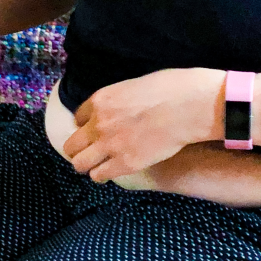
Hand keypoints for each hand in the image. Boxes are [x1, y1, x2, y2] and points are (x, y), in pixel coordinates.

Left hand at [62, 68, 224, 182]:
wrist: (188, 106)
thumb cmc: (171, 88)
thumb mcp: (136, 85)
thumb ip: (122, 98)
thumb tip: (126, 105)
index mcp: (101, 100)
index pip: (78, 117)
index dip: (87, 125)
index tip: (96, 130)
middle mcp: (99, 123)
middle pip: (72, 144)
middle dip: (80, 148)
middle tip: (91, 152)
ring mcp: (110, 145)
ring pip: (79, 164)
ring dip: (88, 164)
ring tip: (98, 165)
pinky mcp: (125, 163)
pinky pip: (99, 175)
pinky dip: (102, 175)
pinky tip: (111, 172)